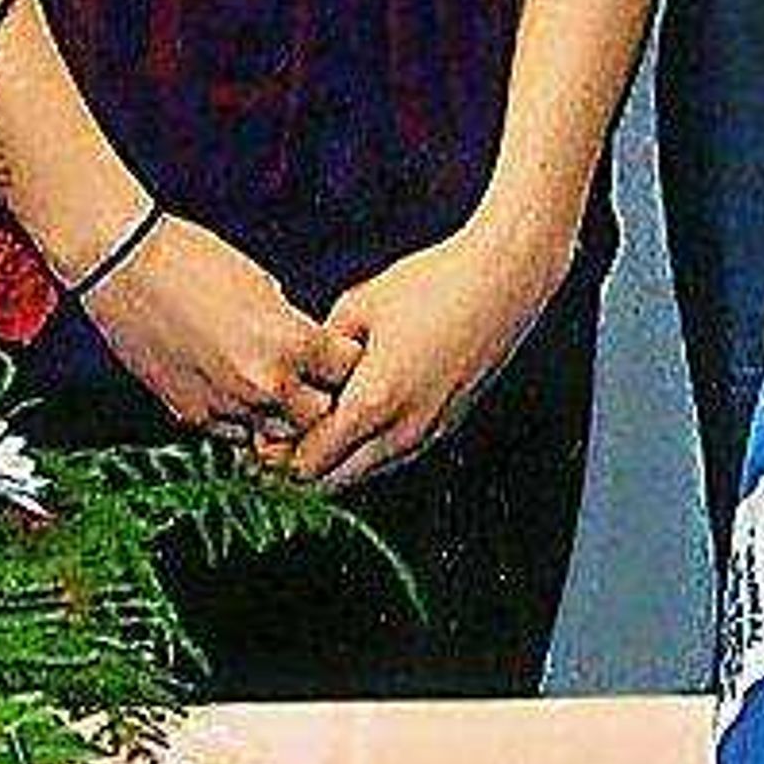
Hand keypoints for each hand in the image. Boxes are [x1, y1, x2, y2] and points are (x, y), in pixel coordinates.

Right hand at [78, 215, 356, 446]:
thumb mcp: (262, 285)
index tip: (336, 350)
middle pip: (319, 414)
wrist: (124, 267)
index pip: (346, 370)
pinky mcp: (192, 416)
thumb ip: (292, 328)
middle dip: (318, 395)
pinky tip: (232, 389)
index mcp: (289, 341)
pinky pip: (233, 433)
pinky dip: (240, 419)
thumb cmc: (193, 261)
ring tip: (269, 385)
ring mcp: (226, 404)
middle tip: (308, 375)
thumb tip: (308, 351)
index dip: (343, 358)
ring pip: (277, 434)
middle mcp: (263, 382)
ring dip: (280, 415)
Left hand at [284, 219, 569, 491]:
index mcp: (374, 401)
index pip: (308, 464)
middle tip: (276, 439)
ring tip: (311, 425)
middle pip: (332, 482)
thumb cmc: (433, 284)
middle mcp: (403, 430)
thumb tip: (298, 375)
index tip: (260, 434)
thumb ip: (321, 352)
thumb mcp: (357, 306)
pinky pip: (392, 455)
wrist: (502, 281)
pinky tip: (353, 415)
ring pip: (364, 474)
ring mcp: (428, 433)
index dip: (276, 456)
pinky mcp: (444, 426)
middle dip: (299, 468)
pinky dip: (365, 449)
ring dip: (334, 460)